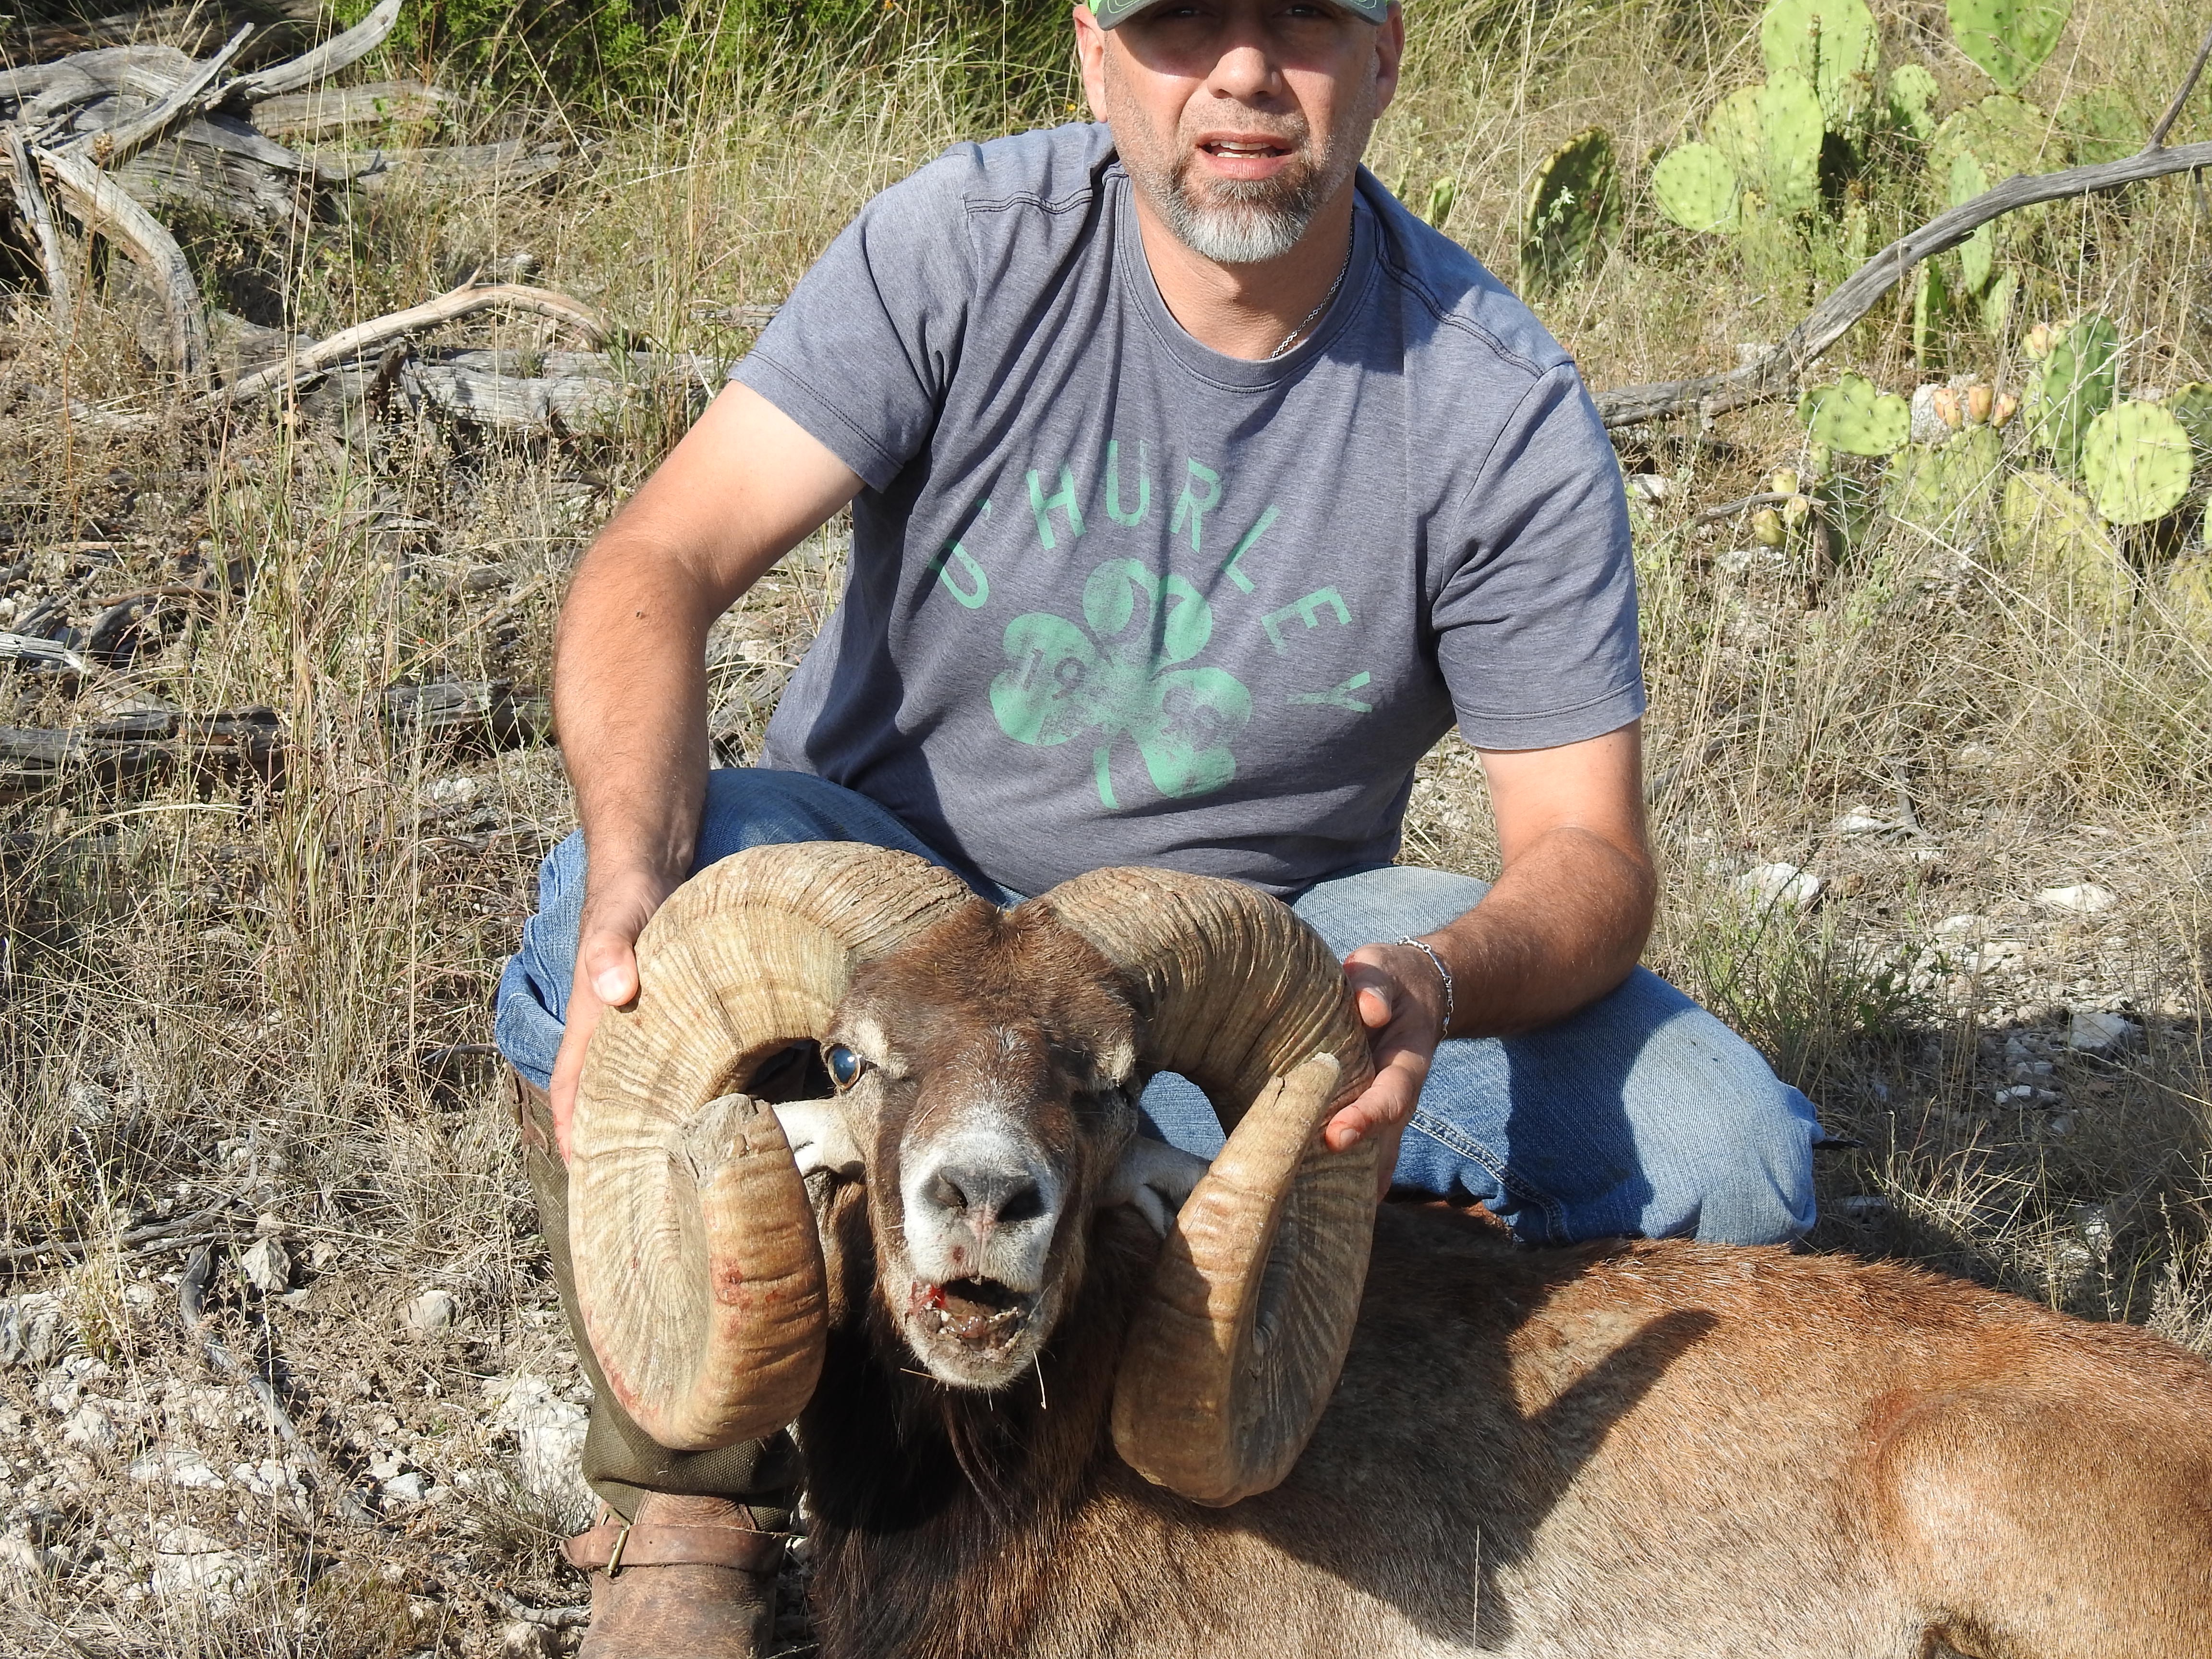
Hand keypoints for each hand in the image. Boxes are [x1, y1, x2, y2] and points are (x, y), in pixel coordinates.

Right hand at [549, 867, 679, 1160]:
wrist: (649, 859)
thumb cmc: (629, 892)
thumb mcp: (621, 918)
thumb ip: (612, 949)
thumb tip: (613, 987)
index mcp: (591, 1016)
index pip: (573, 1084)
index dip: (575, 1128)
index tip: (585, 1173)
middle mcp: (608, 1024)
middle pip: (600, 1091)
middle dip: (607, 1137)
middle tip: (630, 1187)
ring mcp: (635, 1017)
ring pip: (629, 1078)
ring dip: (637, 1116)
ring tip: (662, 1161)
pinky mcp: (664, 1005)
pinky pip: (657, 1056)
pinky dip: (665, 1085)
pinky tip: (692, 1105)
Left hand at [1327, 942, 1449, 1196]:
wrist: (1414, 989)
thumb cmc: (1389, 978)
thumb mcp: (1383, 968)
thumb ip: (1375, 983)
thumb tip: (1369, 1007)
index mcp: (1407, 1060)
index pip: (1390, 1095)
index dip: (1367, 1117)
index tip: (1336, 1135)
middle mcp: (1400, 1092)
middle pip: (1386, 1138)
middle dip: (1357, 1166)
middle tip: (1318, 1190)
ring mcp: (1387, 1105)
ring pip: (1379, 1152)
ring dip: (1355, 1183)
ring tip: (1323, 1219)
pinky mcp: (1369, 1108)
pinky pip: (1365, 1147)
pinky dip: (1350, 1175)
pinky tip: (1324, 1205)